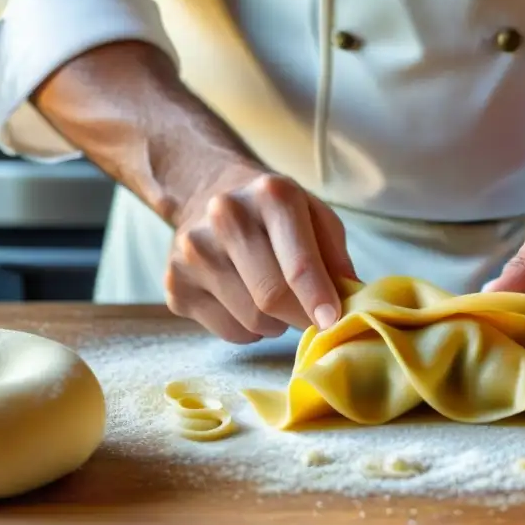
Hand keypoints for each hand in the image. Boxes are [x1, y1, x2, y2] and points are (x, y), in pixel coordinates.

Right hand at [164, 165, 356, 343]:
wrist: (208, 192)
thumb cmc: (275, 213)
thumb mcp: (315, 215)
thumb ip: (336, 255)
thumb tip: (349, 298)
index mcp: (271, 195)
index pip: (298, 263)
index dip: (318, 299)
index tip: (332, 322)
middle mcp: (225, 217)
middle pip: (272, 297)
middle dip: (301, 317)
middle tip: (313, 318)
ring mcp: (192, 251)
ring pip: (252, 320)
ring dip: (277, 323)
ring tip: (275, 299)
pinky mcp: (175, 285)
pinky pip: (229, 332)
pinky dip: (249, 329)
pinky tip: (246, 301)